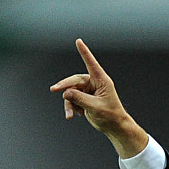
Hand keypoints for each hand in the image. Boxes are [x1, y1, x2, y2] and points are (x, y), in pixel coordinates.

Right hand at [50, 38, 147, 157]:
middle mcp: (94, 83)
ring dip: (69, 103)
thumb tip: (65, 93)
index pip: (91, 64)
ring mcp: (88, 90)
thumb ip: (79, 99)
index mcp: (102, 81)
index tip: (79, 41)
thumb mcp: (95, 107)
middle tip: (54, 89)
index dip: (84, 52)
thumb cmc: (111, 116)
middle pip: (75, 80)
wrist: (114, 127)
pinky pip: (72, 99)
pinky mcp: (84, 98)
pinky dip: (72, 107)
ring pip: (71, 92)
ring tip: (70, 115)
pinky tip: (75, 115)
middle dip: (64, 86)